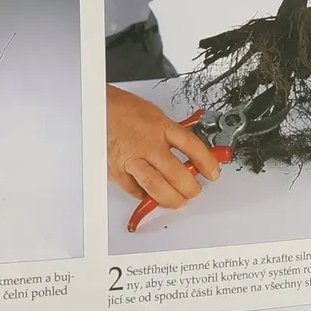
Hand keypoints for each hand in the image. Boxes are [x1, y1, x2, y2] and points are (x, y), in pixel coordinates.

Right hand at [106, 84, 222, 208]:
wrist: (97, 109)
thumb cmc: (125, 110)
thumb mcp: (157, 116)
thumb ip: (173, 135)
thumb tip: (191, 151)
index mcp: (161, 127)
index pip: (192, 147)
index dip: (207, 163)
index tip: (213, 172)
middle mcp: (148, 145)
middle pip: (176, 174)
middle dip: (190, 188)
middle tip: (194, 190)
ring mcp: (132, 160)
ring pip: (156, 187)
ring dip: (171, 199)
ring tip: (178, 200)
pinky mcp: (117, 172)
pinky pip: (135, 191)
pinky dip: (146, 196)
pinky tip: (152, 194)